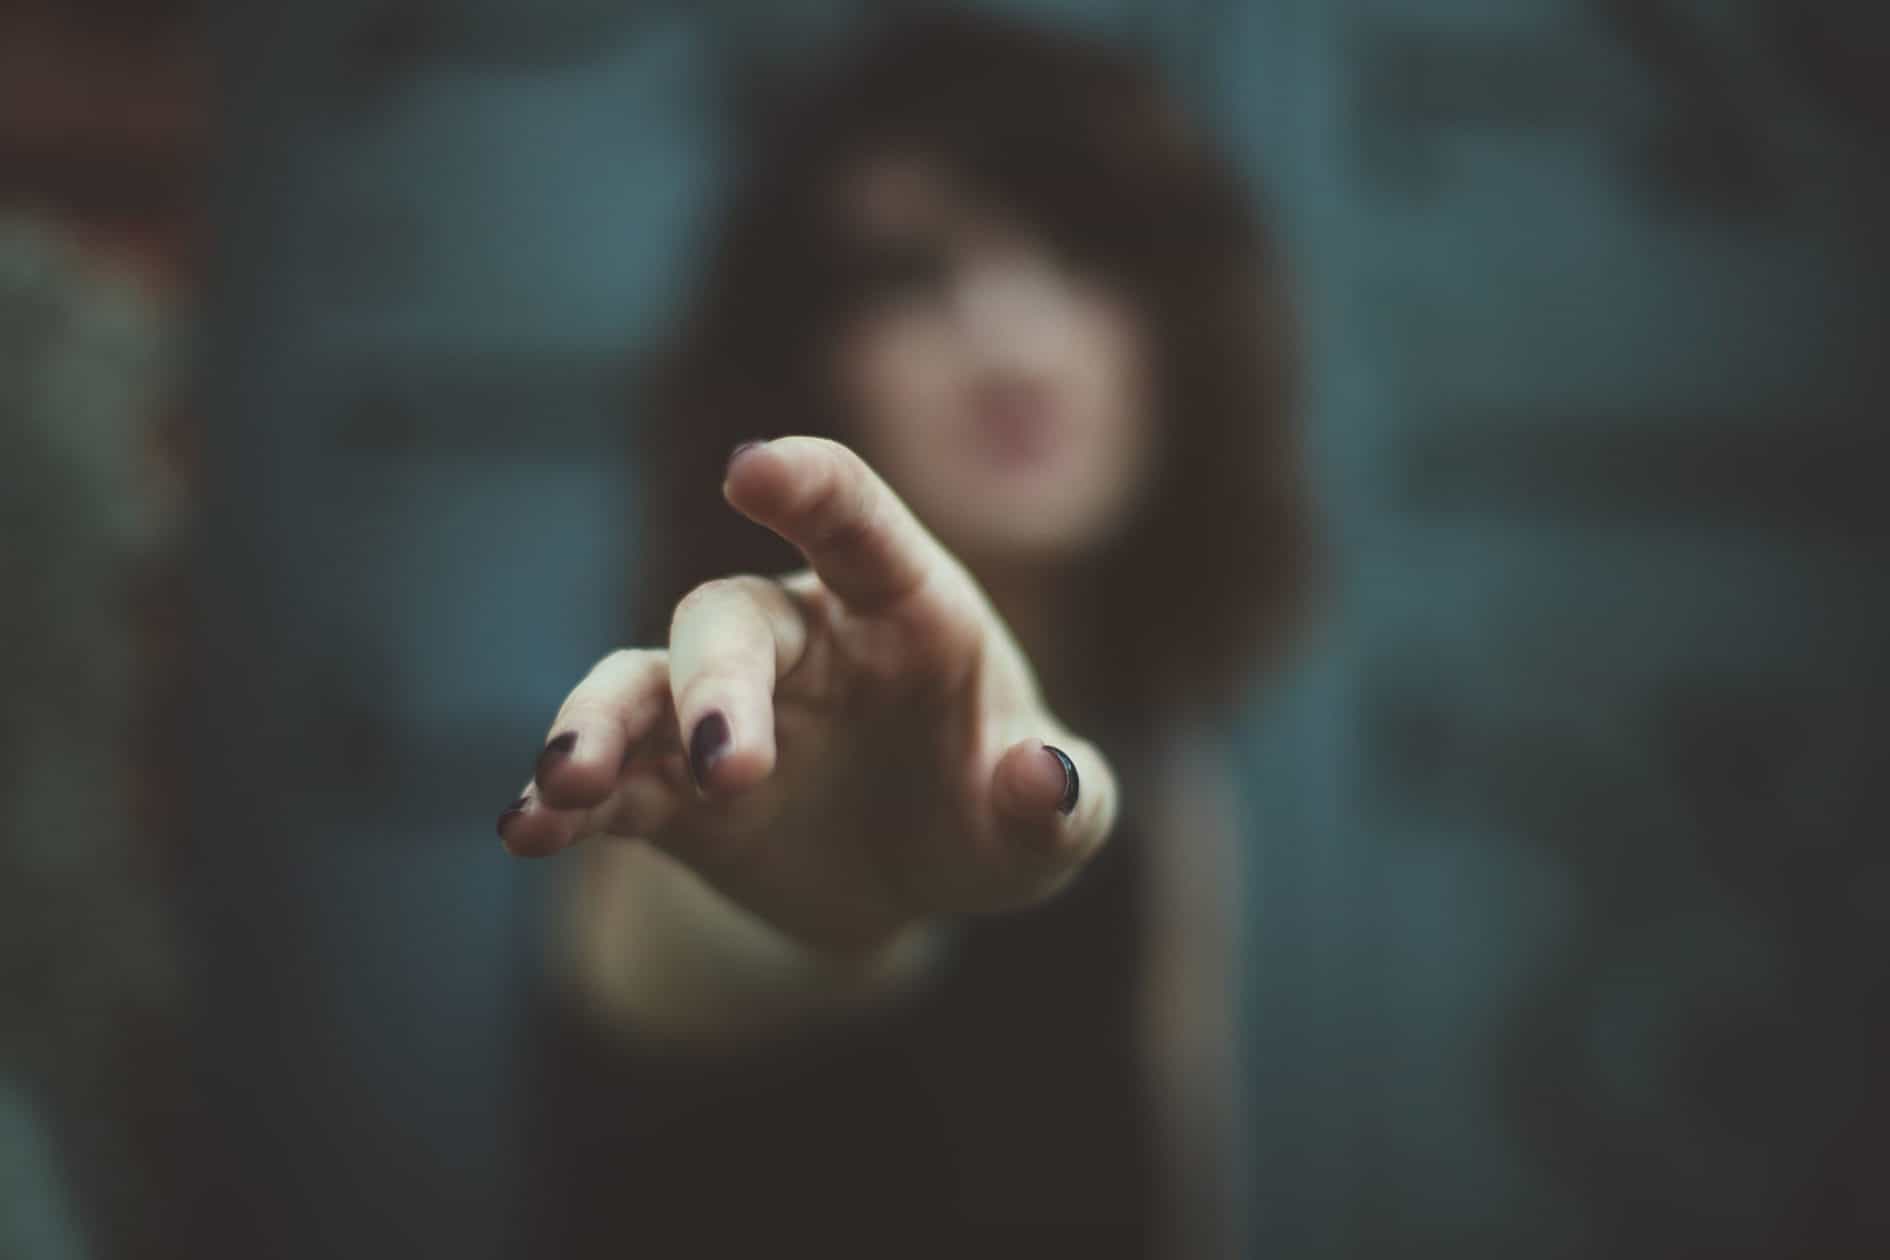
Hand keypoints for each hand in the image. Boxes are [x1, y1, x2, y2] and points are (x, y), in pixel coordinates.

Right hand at [498, 436, 1118, 956]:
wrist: (907, 878)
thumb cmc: (989, 816)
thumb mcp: (1048, 828)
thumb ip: (1062, 801)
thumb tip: (1041, 780)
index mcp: (902, 606)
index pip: (853, 518)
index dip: (807, 485)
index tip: (753, 467)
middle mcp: (799, 638)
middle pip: (727, 617)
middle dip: (716, 682)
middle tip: (732, 765)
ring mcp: (723, 709)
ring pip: (639, 685)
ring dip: (598, 724)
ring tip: (569, 783)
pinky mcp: (670, 790)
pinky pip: (608, 783)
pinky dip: (562, 803)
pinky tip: (523, 831)